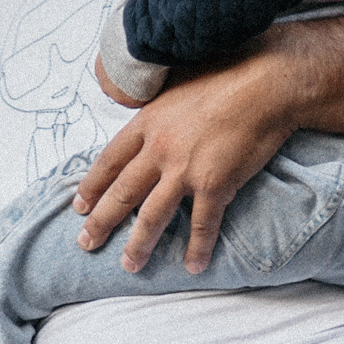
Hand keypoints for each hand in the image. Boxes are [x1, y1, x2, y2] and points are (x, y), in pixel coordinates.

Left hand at [73, 57, 292, 272]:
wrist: (265, 85)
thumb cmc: (225, 77)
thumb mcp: (176, 85)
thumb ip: (157, 107)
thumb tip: (146, 114)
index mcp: (146, 123)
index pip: (109, 161)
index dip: (92, 186)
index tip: (79, 205)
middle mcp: (159, 150)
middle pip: (122, 193)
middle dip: (101, 222)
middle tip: (85, 243)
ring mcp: (185, 170)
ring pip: (153, 216)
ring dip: (139, 244)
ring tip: (130, 265)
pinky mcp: (215, 184)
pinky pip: (203, 224)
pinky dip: (197, 248)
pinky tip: (193, 266)